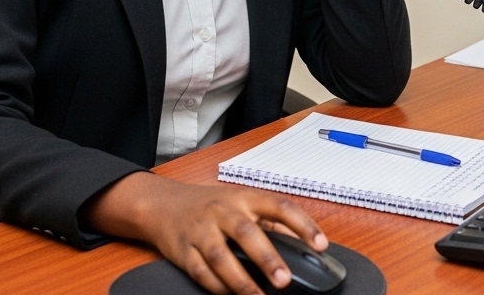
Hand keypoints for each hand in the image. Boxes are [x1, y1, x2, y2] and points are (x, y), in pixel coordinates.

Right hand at [83, 172, 328, 294]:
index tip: (320, 245)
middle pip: (246, 233)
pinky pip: (201, 272)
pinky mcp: (183, 251)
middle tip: (284, 280)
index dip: (303, 225)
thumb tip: (302, 244)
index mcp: (244, 198)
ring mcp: (201, 231)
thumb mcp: (242, 202)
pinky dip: (217, 287)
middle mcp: (223, 211)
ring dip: (241, 281)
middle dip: (267, 258)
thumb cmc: (209, 205)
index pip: (280, 206)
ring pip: (221, 257)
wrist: (162, 204)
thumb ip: (270, 220)